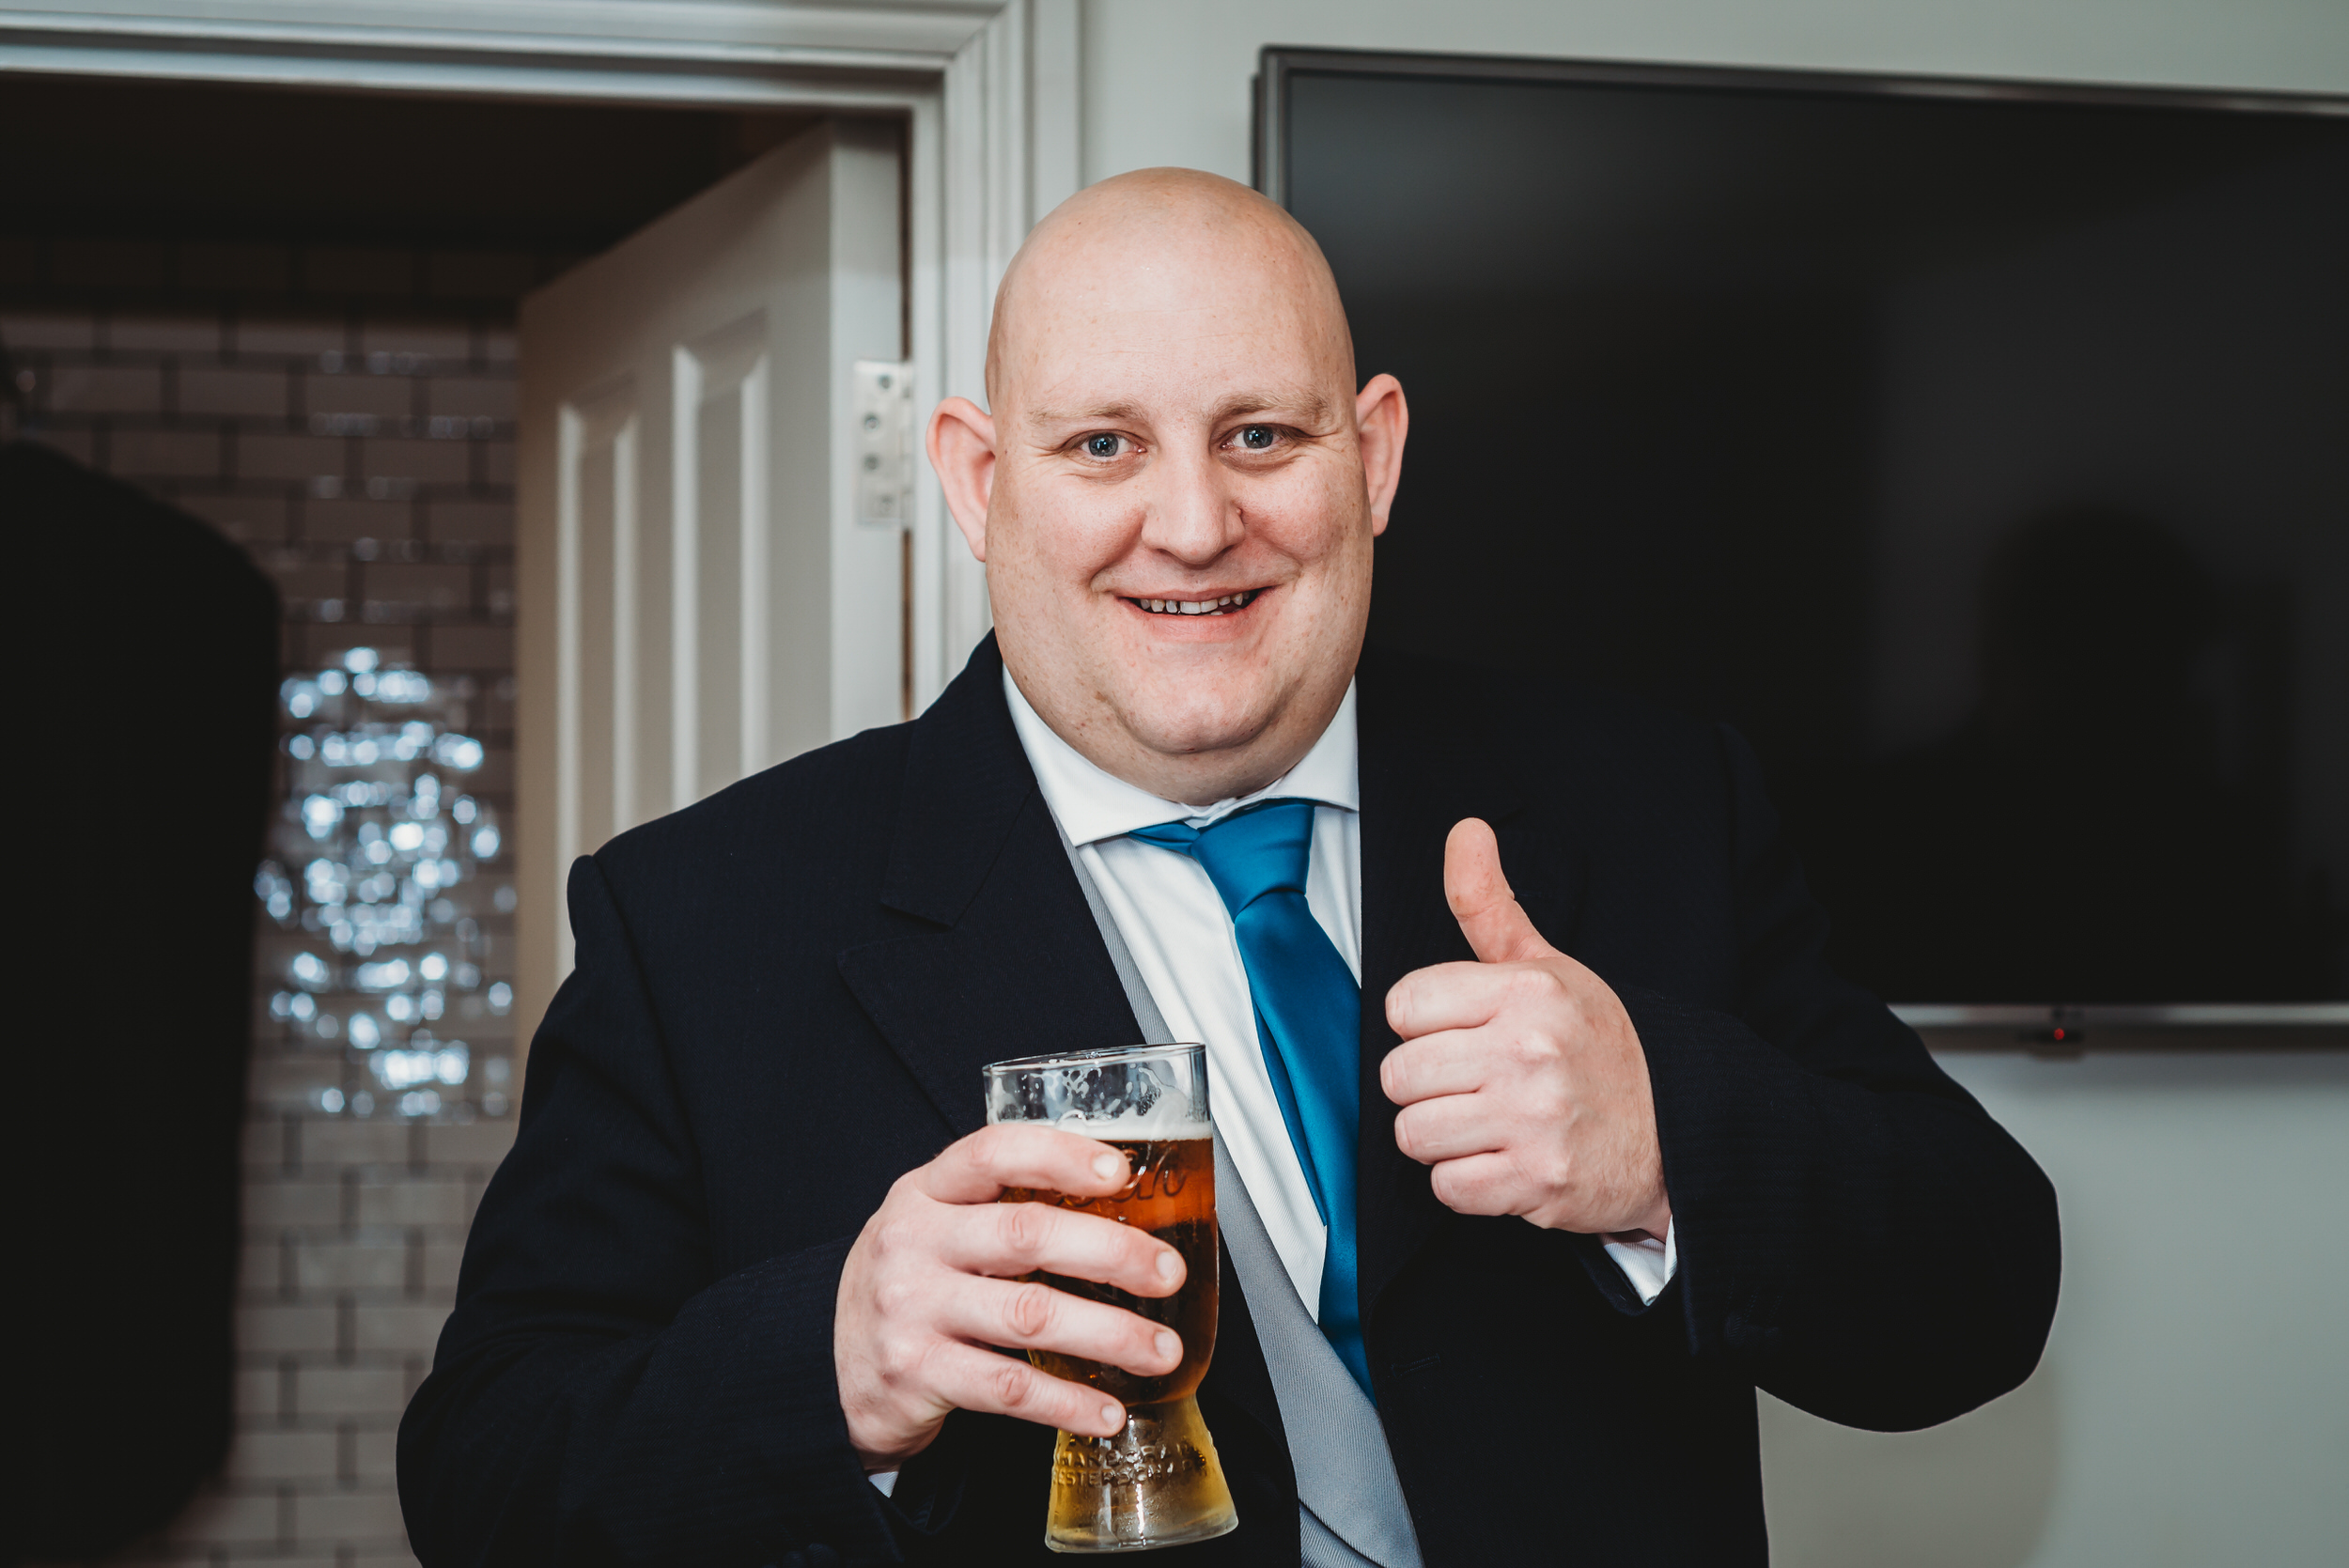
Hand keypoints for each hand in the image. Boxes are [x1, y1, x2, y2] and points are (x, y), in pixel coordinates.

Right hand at [834, 1124, 1188, 1468]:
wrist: (826, 1363)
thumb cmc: (909, 1281)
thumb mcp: (935, 1224)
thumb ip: (1002, 1206)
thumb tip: (1123, 1205)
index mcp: (926, 1191)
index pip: (993, 1152)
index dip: (1061, 1155)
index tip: (1121, 1171)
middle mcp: (914, 1242)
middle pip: (1026, 1234)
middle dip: (1112, 1252)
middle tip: (1167, 1273)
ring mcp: (911, 1309)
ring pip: (1029, 1315)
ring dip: (1109, 1335)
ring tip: (1159, 1350)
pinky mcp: (916, 1374)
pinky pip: (1008, 1389)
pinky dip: (1067, 1403)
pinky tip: (1108, 1410)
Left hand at [1381, 818, 1669, 1237]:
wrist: (1680, 1129)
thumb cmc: (1598, 1046)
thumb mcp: (1547, 967)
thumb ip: (1489, 905)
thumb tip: (1464, 830)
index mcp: (1526, 991)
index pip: (1404, 1004)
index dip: (1422, 1025)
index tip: (1457, 1034)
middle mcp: (1529, 1051)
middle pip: (1399, 1074)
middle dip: (1426, 1085)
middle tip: (1470, 1085)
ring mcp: (1534, 1119)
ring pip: (1414, 1133)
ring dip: (1441, 1138)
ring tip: (1484, 1124)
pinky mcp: (1538, 1181)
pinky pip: (1447, 1188)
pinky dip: (1466, 1184)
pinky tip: (1501, 1161)